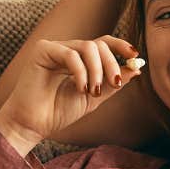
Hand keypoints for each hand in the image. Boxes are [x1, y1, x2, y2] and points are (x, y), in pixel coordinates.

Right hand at [0, 35, 142, 154]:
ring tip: (93, 92)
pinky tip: (80, 88)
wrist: (33, 125)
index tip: (135, 56)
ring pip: (87, 47)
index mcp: (79, 60)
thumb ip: (112, 83)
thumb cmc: (58, 112)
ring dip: (97, 70)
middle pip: (99, 44)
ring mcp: (54, 48)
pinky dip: (80, 72)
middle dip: (112, 63)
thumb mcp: (94, 97)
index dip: (120, 46)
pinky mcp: (42, 50)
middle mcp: (67, 50)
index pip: (103, 44)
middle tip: (115, 83)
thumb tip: (136, 68)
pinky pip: (70, 54)